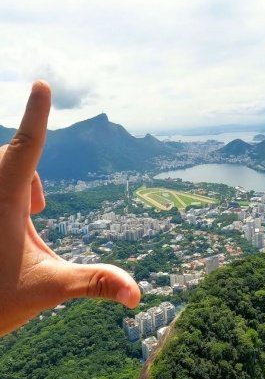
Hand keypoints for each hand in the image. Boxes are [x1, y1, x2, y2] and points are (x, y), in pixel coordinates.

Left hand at [0, 82, 139, 336]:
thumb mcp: (49, 289)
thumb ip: (94, 283)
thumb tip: (136, 294)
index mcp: (2, 200)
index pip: (26, 147)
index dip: (36, 115)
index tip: (41, 84)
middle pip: (11, 156)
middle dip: (31, 171)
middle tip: (41, 211)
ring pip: (1, 167)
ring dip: (20, 179)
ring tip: (34, 213)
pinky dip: (10, 186)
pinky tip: (15, 220)